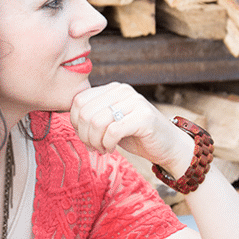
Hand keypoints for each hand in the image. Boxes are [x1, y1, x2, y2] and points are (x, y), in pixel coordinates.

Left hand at [69, 82, 193, 174]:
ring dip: (95, 142)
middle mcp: (123, 91)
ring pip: (97, 122)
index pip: (79, 101)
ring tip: (102, 149)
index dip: (75, 123)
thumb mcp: (110, 121)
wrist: (168, 146)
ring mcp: (135, 102)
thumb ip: (93, 115)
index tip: (85, 137)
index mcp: (112, 89)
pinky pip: (113, 132)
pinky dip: (107, 145)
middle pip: (86, 112)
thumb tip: (70, 117)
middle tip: (93, 147)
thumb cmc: (135, 135)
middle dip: (84, 135)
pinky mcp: (144, 117)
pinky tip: (111, 149)